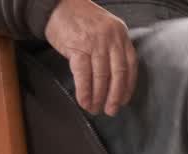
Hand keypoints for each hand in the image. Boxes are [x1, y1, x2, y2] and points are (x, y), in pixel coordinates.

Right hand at [44, 0, 136, 115]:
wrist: (56, 5)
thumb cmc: (81, 19)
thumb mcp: (106, 29)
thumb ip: (114, 49)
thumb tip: (116, 80)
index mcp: (121, 36)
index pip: (130, 66)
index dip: (128, 86)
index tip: (124, 100)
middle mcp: (111, 39)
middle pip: (118, 74)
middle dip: (115, 96)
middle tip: (111, 110)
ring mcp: (95, 43)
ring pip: (101, 76)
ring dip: (98, 96)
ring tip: (94, 108)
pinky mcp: (77, 47)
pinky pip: (83, 74)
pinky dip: (84, 90)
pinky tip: (84, 101)